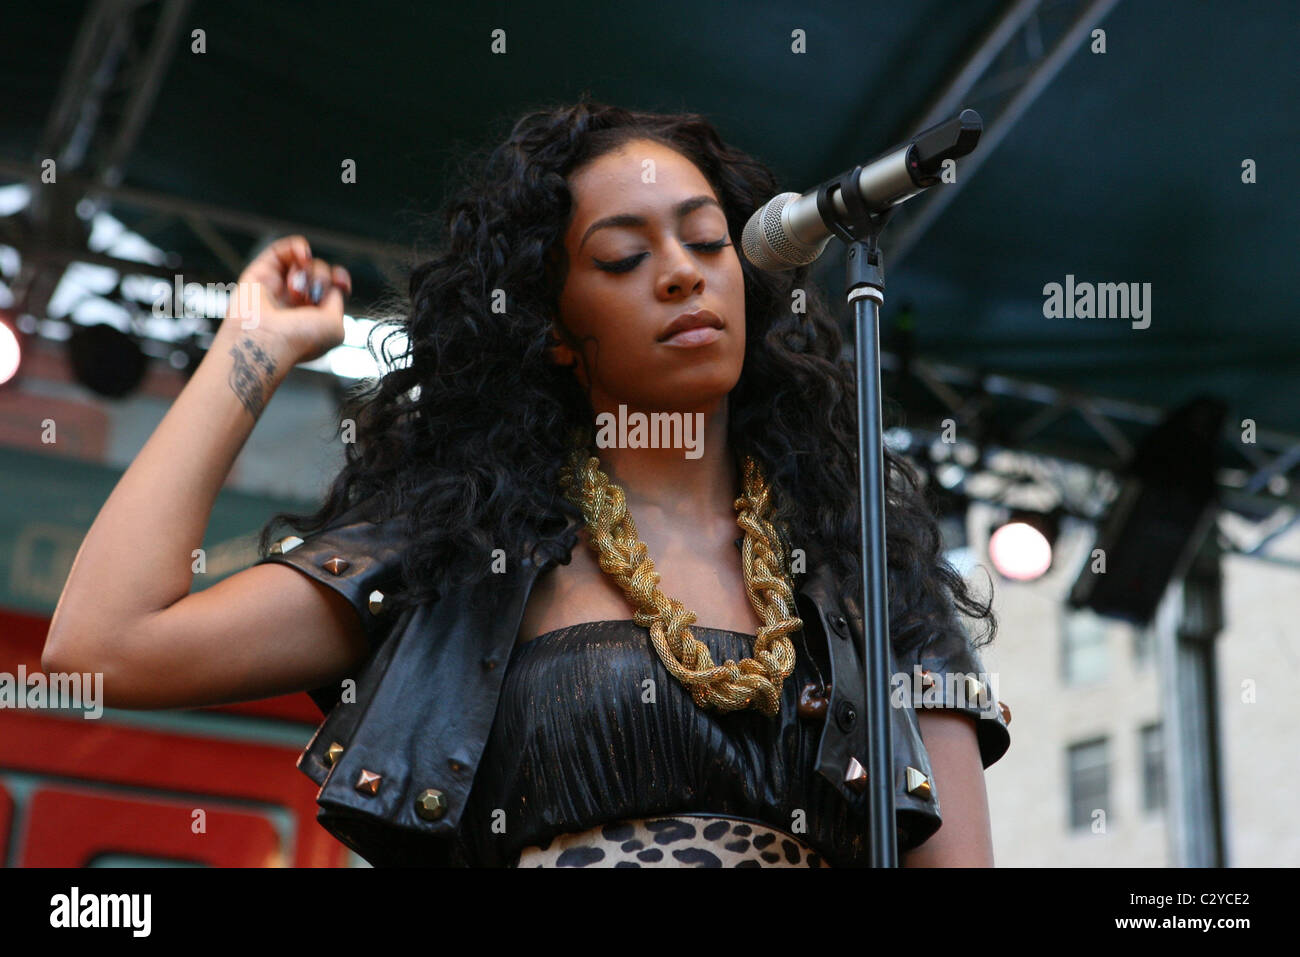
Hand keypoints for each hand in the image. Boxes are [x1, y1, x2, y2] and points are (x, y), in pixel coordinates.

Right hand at [220, 235, 351, 364]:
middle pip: (320, 273)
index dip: (339, 280)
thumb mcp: (335, 326)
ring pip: (304, 262)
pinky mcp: (261, 272)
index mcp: (314, 317)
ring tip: (296, 292)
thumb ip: (337, 302)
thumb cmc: (299, 340)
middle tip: (310, 299)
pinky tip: (303, 257)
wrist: (266, 341)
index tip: (341, 284)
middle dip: (322, 281)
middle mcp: (296, 302)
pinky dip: (297, 247)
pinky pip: (283, 249)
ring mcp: (279, 286)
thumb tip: (331, 285)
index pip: (331, 288)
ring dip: (309, 272)